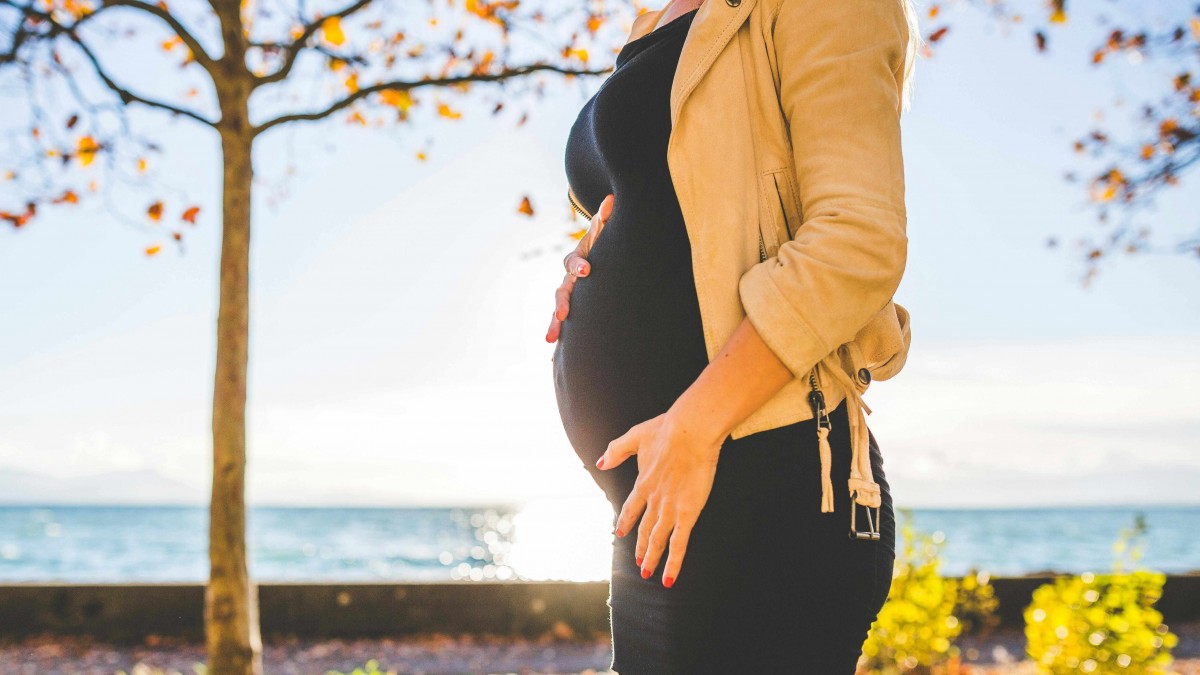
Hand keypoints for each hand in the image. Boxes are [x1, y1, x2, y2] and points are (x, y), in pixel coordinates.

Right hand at [545, 193, 613, 342]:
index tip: (588, 270)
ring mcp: (568, 297)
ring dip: (554, 325)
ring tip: (550, 341)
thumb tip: (612, 198)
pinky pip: (565, 327)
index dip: (580, 265)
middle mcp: (568, 280)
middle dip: (561, 304)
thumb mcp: (604, 234)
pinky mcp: (572, 312)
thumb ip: (606, 220)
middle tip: (562, 315)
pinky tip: (554, 361)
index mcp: (577, 261)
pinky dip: (561, 342)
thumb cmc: (602, 247)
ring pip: (558, 311)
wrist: (593, 261)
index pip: (574, 261)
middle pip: (561, 291)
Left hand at [594, 409, 724, 587]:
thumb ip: (616, 450)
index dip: (627, 522)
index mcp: (643, 483)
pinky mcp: (687, 514)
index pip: (631, 508)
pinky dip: (673, 563)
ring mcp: (670, 509)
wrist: (689, 432)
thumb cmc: (667, 429)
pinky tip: (668, 578)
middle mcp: (653, 500)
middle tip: (637, 561)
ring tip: (647, 572)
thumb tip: (599, 462)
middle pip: (644, 529)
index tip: (621, 533)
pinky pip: (679, 544)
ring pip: (658, 541)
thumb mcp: (636, 436)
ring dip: (652, 558)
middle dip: (640, 546)